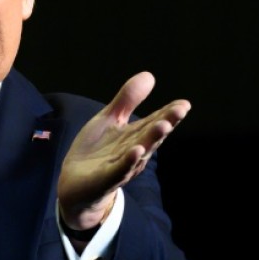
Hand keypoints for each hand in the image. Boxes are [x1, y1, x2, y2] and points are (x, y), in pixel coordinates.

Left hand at [57, 71, 189, 229]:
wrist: (74, 184)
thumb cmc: (96, 150)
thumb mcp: (109, 119)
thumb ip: (127, 100)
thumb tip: (150, 75)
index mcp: (135, 136)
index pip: (154, 122)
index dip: (169, 113)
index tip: (184, 104)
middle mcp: (134, 151)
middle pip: (151, 135)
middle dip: (166, 122)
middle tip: (181, 110)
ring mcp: (121, 166)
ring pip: (139, 152)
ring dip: (151, 139)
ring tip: (163, 125)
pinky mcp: (105, 179)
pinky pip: (118, 170)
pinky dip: (128, 161)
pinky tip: (136, 151)